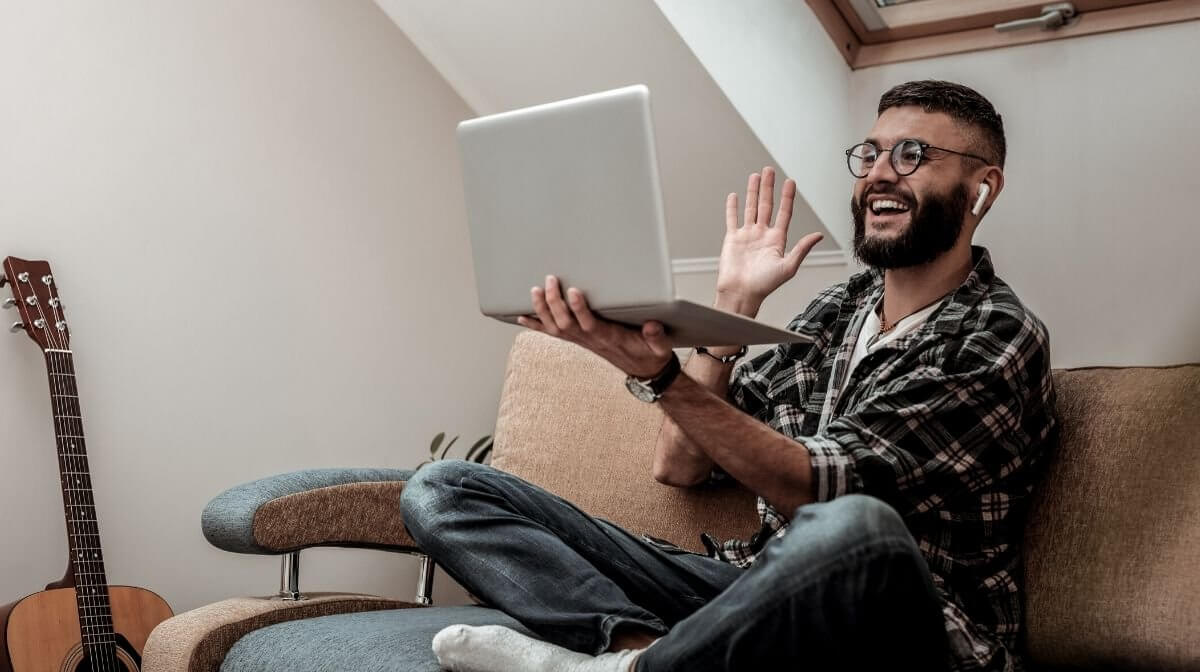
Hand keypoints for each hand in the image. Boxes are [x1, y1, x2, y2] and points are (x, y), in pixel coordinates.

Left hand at [516, 275, 672, 377]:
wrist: (643, 370)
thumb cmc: (649, 354)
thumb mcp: (660, 347)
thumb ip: (656, 337)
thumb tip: (652, 326)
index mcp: (609, 338)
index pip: (590, 324)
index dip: (579, 309)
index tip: (573, 290)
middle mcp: (591, 340)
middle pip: (565, 324)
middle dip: (554, 303)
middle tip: (550, 280)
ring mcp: (582, 341)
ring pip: (555, 328)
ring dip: (542, 310)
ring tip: (534, 290)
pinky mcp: (578, 340)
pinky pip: (553, 333)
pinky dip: (536, 325)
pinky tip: (521, 317)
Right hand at [716, 167, 824, 312]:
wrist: (740, 293)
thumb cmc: (764, 285)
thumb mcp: (788, 267)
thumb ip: (802, 249)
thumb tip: (818, 235)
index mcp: (777, 240)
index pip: (784, 213)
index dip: (787, 197)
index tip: (790, 182)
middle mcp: (762, 235)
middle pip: (767, 206)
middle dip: (769, 187)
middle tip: (769, 171)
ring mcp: (747, 235)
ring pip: (751, 208)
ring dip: (753, 192)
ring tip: (755, 176)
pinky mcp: (732, 239)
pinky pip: (732, 219)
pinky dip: (732, 207)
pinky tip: (734, 196)